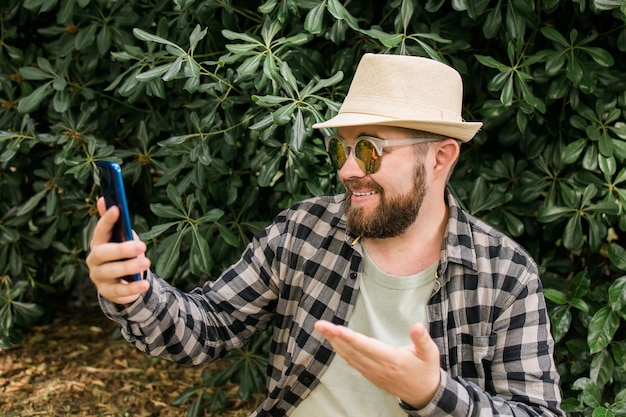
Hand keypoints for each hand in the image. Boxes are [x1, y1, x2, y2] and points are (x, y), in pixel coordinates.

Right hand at [86, 197, 150, 304]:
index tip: (117, 209)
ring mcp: (99, 277)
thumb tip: (104, 199)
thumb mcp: (119, 238)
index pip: (100, 231)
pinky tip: (144, 284)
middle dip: (122, 249)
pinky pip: (119, 292)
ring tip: (146, 263)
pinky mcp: (108, 292)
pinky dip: (132, 288)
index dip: (107, 220)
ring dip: (128, 267)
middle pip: (103, 254)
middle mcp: (94, 260)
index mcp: (98, 243)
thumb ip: (113, 223)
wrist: (119, 282)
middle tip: (142, 246)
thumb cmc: (120, 254)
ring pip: (110, 272)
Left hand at [314, 320, 440, 408]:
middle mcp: (379, 367)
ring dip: (334, 343)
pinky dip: (341, 352)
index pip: (366, 346)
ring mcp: (373, 373)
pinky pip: (352, 362)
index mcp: (392, 359)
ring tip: (323, 329)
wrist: (424, 394)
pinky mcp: (371, 375)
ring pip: (349, 357)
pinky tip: (334, 342)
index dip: (349, 337)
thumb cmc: (426, 370)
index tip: (335, 329)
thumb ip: (422, 339)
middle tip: (320, 325)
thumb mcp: (430, 353)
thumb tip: (416, 326)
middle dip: (334, 337)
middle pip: (352, 350)